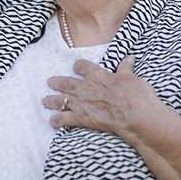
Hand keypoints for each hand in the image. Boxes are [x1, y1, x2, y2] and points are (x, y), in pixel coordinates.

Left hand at [43, 56, 160, 135]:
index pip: (83, 66)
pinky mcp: (81, 118)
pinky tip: (52, 121)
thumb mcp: (131, 77)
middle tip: (49, 81)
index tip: (76, 66)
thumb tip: (129, 57)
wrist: (134, 114)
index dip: (78, 66)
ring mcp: (81, 103)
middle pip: (67, 82)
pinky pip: (64, 119)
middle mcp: (86, 87)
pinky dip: (56, 120)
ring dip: (52, 100)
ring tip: (45, 100)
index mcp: (98, 75)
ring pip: (61, 99)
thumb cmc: (136, 95)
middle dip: (57, 82)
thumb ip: (126, 68)